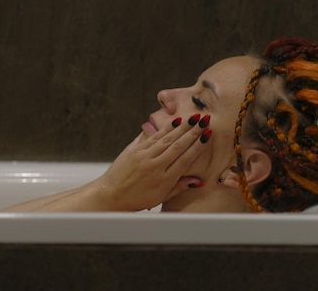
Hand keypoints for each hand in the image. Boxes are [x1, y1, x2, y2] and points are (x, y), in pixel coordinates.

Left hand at [91, 114, 211, 210]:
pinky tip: (176, 122)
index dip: (198, 147)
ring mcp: (144, 156)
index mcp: (163, 180)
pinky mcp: (135, 149)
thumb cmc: (135, 199)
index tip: (207, 136)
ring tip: (195, 118)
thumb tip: (197, 180)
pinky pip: (154, 136)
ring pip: (167, 138)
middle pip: (178, 146)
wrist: (110, 195)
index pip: (185, 160)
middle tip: (205, 121)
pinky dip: (166, 128)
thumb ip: (179, 187)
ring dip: (183, 127)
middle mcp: (155, 166)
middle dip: (193, 132)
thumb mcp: (160, 198)